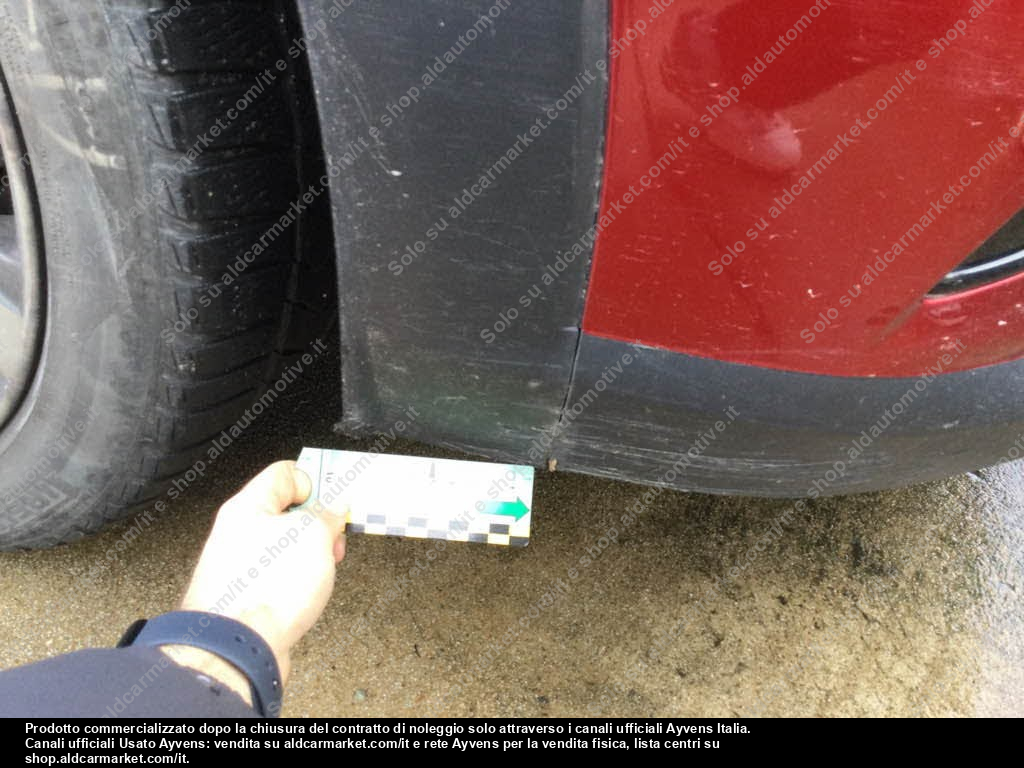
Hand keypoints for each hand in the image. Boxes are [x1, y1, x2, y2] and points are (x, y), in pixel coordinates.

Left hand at [168, 462, 345, 700]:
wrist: (238, 648)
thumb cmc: (266, 588)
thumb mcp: (313, 535)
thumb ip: (327, 514)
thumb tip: (334, 508)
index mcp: (248, 506)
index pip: (284, 473)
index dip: (315, 481)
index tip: (336, 500)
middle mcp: (236, 533)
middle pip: (285, 513)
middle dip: (318, 526)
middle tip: (333, 540)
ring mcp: (237, 567)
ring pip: (282, 549)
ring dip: (310, 558)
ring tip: (321, 574)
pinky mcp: (243, 598)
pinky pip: (276, 579)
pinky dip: (296, 585)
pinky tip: (305, 598)